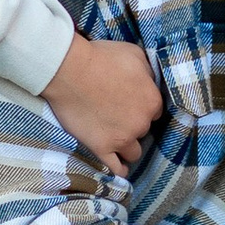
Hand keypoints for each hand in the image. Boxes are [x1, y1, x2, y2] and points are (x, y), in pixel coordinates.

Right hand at [42, 28, 161, 176]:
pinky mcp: (101, 148)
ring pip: (134, 152)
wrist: (70, 71)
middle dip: (133, 123)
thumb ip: (148, 72)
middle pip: (143, 130)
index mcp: (152, 101)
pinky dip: (120, 169)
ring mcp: (121, 139)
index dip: (142, 107)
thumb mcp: (135, 54)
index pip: (155, 111)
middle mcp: (141, 124)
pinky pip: (116, 168)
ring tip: (118, 140)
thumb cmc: (101, 58)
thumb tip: (150, 81)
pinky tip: (120, 168)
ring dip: (128, 146)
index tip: (131, 103)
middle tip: (118, 115)